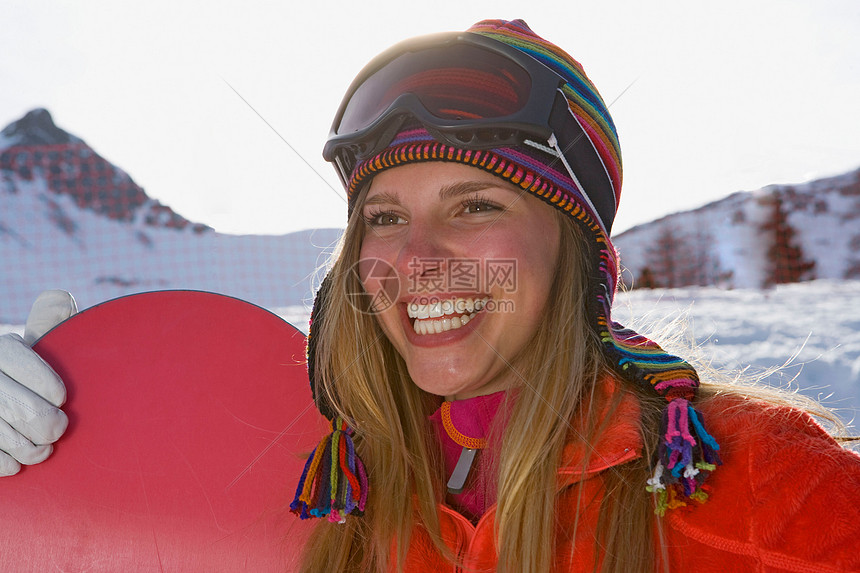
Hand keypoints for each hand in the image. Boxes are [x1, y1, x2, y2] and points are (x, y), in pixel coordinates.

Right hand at [0, 290, 76, 474]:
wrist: (4, 390)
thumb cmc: (23, 370)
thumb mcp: (32, 343)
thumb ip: (48, 323)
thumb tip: (63, 298)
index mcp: (1, 349)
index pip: (19, 362)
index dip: (45, 384)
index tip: (62, 397)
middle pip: (16, 406)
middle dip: (45, 423)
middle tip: (59, 429)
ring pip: (1, 433)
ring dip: (28, 448)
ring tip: (44, 449)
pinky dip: (4, 463)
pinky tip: (17, 462)